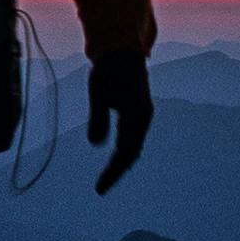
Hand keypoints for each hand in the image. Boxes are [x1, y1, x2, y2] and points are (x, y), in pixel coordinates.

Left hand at [88, 55, 153, 193]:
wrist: (122, 52)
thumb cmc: (108, 69)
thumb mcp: (98, 91)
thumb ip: (98, 117)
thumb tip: (95, 144)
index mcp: (137, 113)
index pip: (125, 150)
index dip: (113, 171)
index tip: (100, 187)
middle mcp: (143, 117)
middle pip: (132, 152)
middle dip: (117, 171)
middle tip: (101, 188)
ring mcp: (143, 116)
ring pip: (134, 146)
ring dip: (121, 163)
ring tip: (107, 180)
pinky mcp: (138, 113)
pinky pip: (133, 138)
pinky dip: (124, 152)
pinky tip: (116, 162)